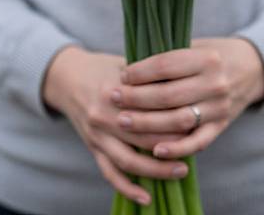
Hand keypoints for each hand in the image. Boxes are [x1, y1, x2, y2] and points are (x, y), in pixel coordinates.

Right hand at [43, 46, 188, 205]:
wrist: (68, 77)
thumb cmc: (104, 68)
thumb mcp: (126, 65)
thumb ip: (150, 76)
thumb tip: (185, 84)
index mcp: (115, 91)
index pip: (150, 109)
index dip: (174, 116)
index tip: (196, 118)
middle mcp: (103, 116)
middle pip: (142, 137)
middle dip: (171, 144)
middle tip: (194, 145)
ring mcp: (96, 135)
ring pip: (129, 160)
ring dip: (156, 170)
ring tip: (181, 170)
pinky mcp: (92, 147)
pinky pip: (110, 173)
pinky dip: (127, 188)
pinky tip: (147, 197)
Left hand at [113, 38, 263, 159]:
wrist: (252, 68)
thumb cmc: (213, 55)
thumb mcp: (195, 47)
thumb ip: (169, 59)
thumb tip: (129, 71)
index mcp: (207, 59)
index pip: (166, 66)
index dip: (140, 72)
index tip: (122, 75)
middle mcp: (215, 83)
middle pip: (168, 95)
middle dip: (136, 98)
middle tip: (113, 98)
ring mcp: (220, 107)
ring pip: (178, 120)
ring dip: (147, 123)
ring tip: (123, 120)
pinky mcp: (222, 126)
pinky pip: (198, 142)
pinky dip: (176, 148)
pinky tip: (154, 150)